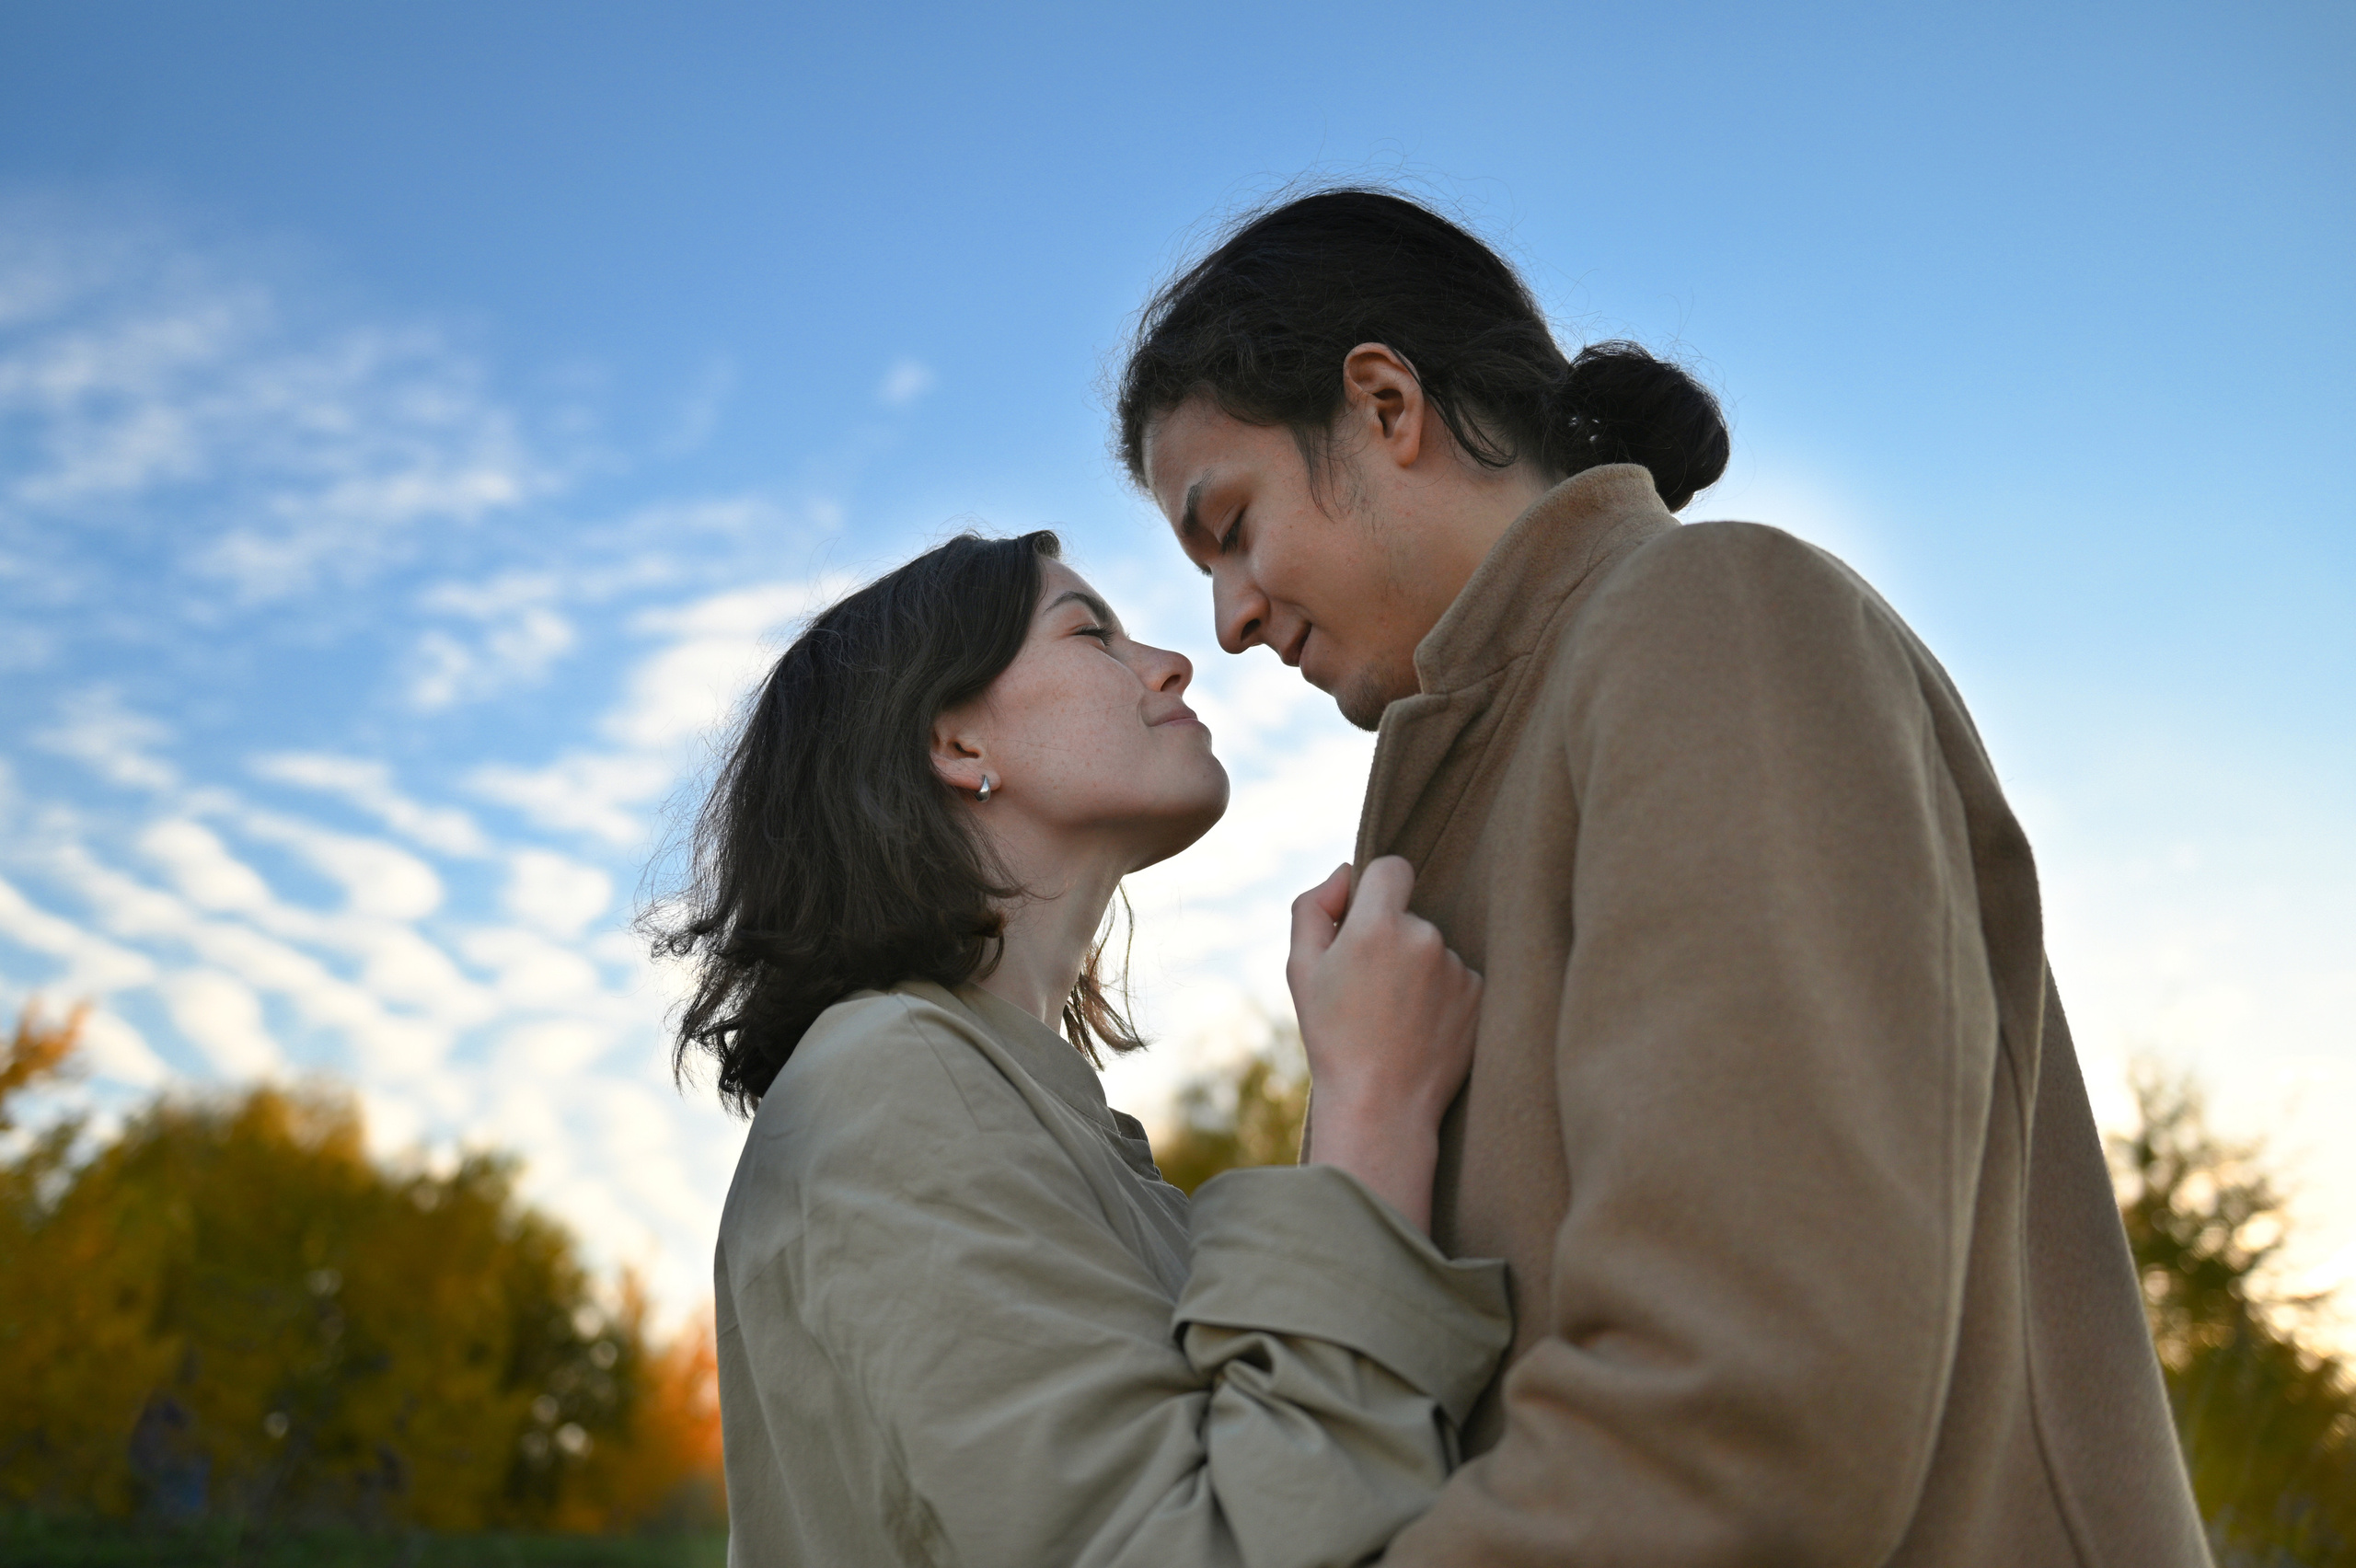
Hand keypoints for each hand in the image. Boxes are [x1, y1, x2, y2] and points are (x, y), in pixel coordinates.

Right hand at [1287, 857, 1481, 1231]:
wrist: (1381, 1104)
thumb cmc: (1334, 1037)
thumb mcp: (1301, 969)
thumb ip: (1314, 907)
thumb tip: (1346, 874)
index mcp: (1377, 925)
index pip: (1393, 867)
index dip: (1376, 889)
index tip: (1366, 920)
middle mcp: (1425, 936)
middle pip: (1410, 915)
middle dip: (1390, 940)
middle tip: (1369, 991)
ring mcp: (1457, 966)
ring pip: (1433, 949)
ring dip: (1417, 970)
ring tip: (1395, 1017)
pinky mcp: (1480, 993)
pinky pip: (1457, 977)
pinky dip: (1441, 995)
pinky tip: (1421, 1028)